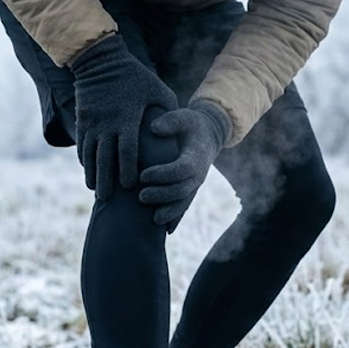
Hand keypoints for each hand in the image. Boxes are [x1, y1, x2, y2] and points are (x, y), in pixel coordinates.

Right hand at [69, 35, 177, 197]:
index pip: (127, 151)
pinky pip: (81, 144)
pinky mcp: (82, 119)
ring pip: (90, 154)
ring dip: (92, 174)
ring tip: (96, 191)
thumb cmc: (135, 76)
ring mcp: (92, 122)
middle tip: (107, 199)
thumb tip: (174, 132)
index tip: (129, 187)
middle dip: (106, 181)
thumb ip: (167, 112)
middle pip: (105, 159)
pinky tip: (88, 171)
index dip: (127, 170)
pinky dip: (84, 160)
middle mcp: (107, 123)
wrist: (100, 60)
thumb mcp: (157, 90)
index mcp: (127, 119)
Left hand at [139, 100, 230, 232]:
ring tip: (152, 220)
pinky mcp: (191, 191)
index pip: (181, 169)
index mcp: (196, 156)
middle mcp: (198, 174)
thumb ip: (170, 121)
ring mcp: (195, 185)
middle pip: (182, 190)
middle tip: (140, 196)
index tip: (143, 175)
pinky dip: (176, 219)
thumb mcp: (183, 116)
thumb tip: (154, 128)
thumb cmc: (191, 124)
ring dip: (169, 212)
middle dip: (161, 195)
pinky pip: (184, 206)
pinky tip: (166, 231)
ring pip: (184, 203)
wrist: (208, 136)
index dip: (163, 174)